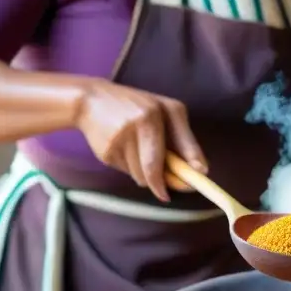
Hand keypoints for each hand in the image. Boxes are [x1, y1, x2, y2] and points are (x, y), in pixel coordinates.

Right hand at [74, 80, 205, 201]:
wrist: (89, 99)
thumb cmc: (136, 106)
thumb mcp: (164, 112)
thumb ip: (184, 140)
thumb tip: (202, 169)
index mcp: (154, 113)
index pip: (174, 146)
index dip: (180, 172)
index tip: (188, 187)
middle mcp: (136, 124)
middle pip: (153, 169)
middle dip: (159, 183)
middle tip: (163, 191)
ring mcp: (118, 139)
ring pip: (140, 176)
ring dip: (144, 173)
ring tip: (136, 151)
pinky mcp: (105, 153)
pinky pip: (126, 172)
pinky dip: (130, 167)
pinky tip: (122, 149)